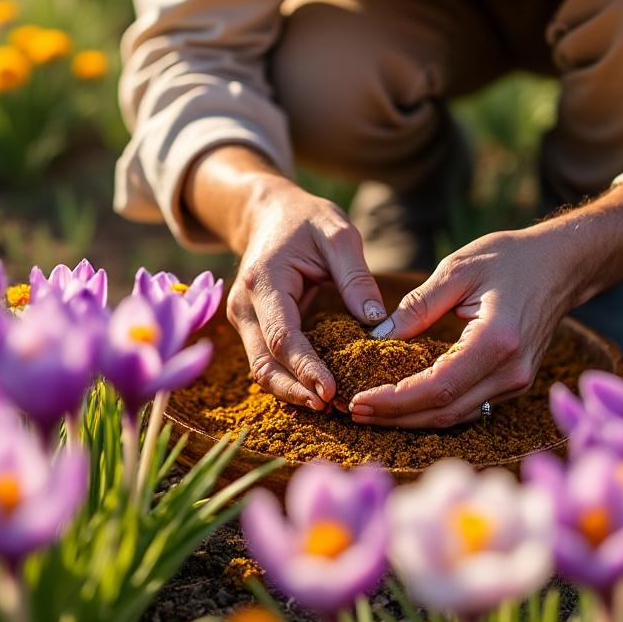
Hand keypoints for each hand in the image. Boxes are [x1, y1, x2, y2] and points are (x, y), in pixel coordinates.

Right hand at [184, 146, 386, 410]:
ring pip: (262, 369)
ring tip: (330, 407)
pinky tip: (319, 392)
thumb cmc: (306, 220)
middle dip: (296, 390)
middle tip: (334, 408)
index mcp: (264, 280)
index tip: (332, 391)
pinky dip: (290, 379)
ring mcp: (245, 319)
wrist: (269, 213)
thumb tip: (377, 321)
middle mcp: (245, 305)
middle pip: (264, 363)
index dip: (305, 367)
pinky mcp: (253, 328)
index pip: (282, 336)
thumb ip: (355, 276)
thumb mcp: (338, 233)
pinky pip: (269, 361)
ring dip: (292, 391)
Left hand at [347, 228, 574, 426]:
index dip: (396, 401)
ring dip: (411, 419)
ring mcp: (516, 382)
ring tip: (370, 412)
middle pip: (445, 412)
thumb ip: (418, 305)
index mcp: (497, 341)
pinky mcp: (513, 383)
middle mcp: (511, 371)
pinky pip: (468, 406)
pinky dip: (433, 410)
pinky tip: (404, 404)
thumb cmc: (511, 258)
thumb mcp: (458, 268)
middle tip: (354, 411)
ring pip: (457, 416)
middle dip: (396, 417)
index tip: (360, 400)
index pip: (439, 387)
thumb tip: (378, 336)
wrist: (562, 266)